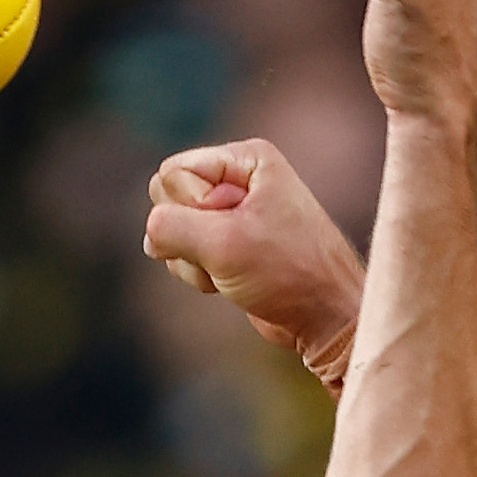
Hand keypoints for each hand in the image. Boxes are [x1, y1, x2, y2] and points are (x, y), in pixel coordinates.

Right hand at [144, 139, 367, 391]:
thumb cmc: (288, 272)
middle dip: (187, 235)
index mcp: (246, 159)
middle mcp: (239, 179)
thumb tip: (151, 235)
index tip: (231, 227)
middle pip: (167, 197)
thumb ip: (169, 227)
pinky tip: (229, 283)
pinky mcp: (228, 244)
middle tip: (227, 251)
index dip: (191, 207)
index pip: (173, 171)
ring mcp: (232, 213)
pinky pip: (185, 252)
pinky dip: (200, 274)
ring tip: (233, 271)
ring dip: (193, 261)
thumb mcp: (222, 243)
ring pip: (173, 230)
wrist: (324, 317)